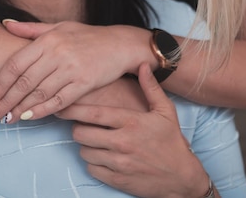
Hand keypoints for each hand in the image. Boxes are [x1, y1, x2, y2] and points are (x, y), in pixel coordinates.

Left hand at [0, 20, 151, 121]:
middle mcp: (58, 53)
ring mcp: (71, 68)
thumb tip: (4, 23)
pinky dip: (42, 111)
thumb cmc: (87, 36)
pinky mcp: (84, 83)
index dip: (0, 83)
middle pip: (24, 82)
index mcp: (49, 39)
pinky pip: (59, 101)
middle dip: (5, 101)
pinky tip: (30, 117)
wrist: (120, 44)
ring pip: (39, 94)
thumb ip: (30, 29)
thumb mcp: (59, 26)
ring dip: (20, 109)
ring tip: (7, 120)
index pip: (16, 64)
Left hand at [57, 63, 211, 197]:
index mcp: (131, 122)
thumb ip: (151, 87)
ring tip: (94, 139)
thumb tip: (143, 65)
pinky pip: (92, 169)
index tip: (63, 106)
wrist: (181, 177)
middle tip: (83, 124)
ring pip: (85, 152)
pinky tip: (101, 155)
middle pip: (82, 134)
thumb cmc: (172, 140)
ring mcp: (119, 163)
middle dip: (78, 127)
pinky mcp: (117, 180)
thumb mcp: (165, 110)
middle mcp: (122, 142)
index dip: (74, 109)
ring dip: (86, 145)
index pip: (94, 114)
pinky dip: (92, 162)